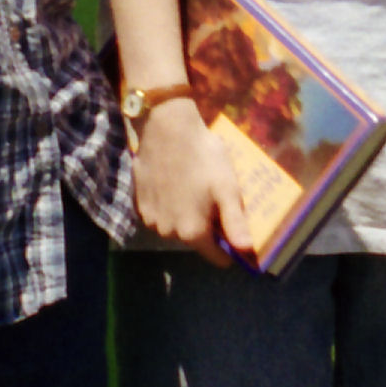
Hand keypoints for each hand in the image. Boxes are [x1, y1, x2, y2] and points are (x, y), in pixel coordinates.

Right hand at [131, 95, 255, 259]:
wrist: (166, 129)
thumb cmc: (203, 158)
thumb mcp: (227, 189)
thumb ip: (235, 223)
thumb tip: (246, 251)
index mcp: (192, 233)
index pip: (216, 257)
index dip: (229, 247)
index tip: (233, 230)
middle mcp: (168, 233)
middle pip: (196, 241)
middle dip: (207, 227)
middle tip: (213, 199)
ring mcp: (151, 220)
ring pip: (177, 228)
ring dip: (186, 216)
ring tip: (194, 190)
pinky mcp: (139, 205)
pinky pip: (161, 215)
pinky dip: (169, 207)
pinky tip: (175, 185)